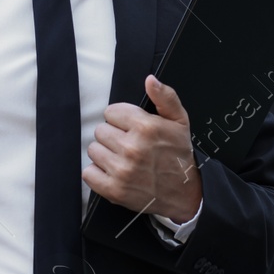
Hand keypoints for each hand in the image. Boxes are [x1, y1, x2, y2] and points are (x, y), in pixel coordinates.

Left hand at [83, 74, 203, 221]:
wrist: (185, 193)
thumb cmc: (179, 156)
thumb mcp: (180, 121)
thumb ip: (165, 97)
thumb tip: (150, 80)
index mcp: (146, 127)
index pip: (111, 112)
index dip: (122, 120)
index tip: (132, 129)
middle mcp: (132, 148)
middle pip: (100, 130)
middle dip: (113, 136)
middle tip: (129, 146)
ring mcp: (122, 170)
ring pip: (93, 150)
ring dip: (105, 154)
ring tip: (123, 160)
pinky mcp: (114, 190)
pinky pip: (88, 173)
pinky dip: (98, 173)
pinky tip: (114, 173)